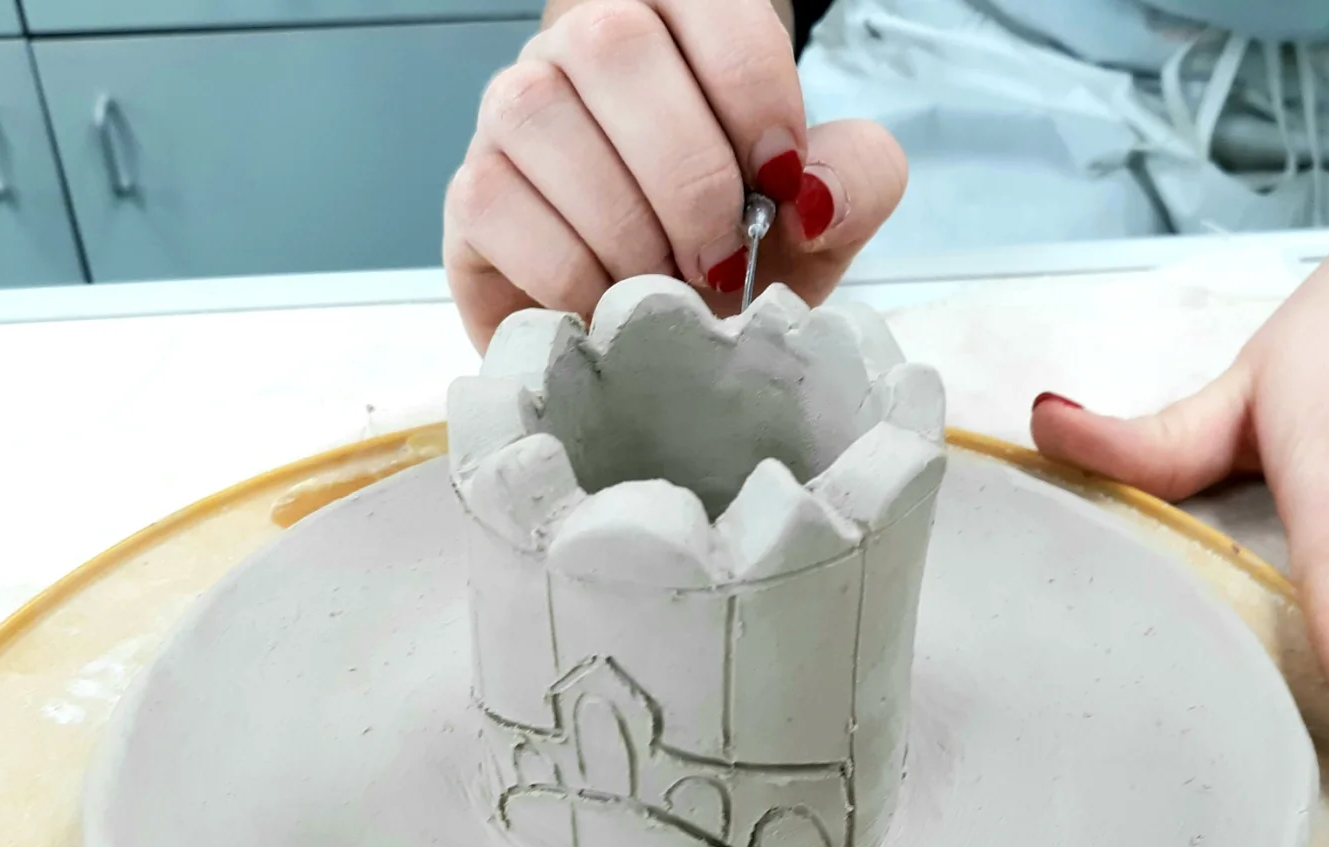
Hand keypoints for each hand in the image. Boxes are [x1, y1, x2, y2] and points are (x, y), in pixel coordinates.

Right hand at [444, 0, 906, 350]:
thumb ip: (856, 178)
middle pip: (616, 44)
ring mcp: (514, 111)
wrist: (670, 333)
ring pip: (540, 114)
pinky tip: (608, 306)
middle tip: (725, 257)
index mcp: (679, 20)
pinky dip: (568, 271)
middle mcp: (583, 44)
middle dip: (688, 173)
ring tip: (667, 288)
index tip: (781, 182)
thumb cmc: (740, 248)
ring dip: (624, 226)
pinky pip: (495, 203)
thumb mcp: (823, 213)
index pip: (708, 2)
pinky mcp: (471, 193)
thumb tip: (811, 195)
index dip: (752, 90)